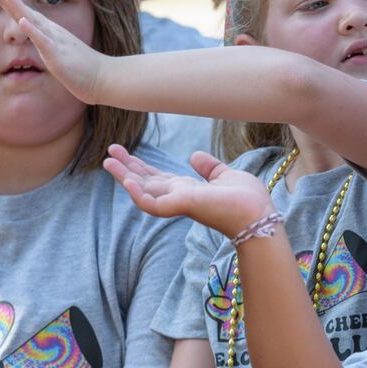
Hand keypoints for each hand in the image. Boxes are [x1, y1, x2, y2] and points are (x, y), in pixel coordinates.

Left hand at [0, 0, 107, 104]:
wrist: (104, 78)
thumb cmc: (84, 69)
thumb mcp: (62, 55)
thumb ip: (50, 48)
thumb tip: (42, 46)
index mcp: (51, 33)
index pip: (28, 15)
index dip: (12, 4)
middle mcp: (53, 33)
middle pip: (27, 12)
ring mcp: (56, 42)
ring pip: (34, 21)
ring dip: (19, 8)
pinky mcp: (58, 54)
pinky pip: (43, 41)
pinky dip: (32, 30)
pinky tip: (23, 21)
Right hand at [103, 145, 271, 238]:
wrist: (258, 214)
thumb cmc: (248, 200)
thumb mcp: (226, 175)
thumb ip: (209, 168)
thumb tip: (194, 156)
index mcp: (188, 190)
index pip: (158, 178)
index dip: (141, 166)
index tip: (125, 153)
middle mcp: (179, 197)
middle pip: (146, 182)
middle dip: (127, 168)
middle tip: (108, 153)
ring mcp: (178, 203)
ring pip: (143, 191)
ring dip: (125, 177)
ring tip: (108, 162)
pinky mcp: (180, 207)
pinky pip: (152, 204)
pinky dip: (138, 194)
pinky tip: (128, 180)